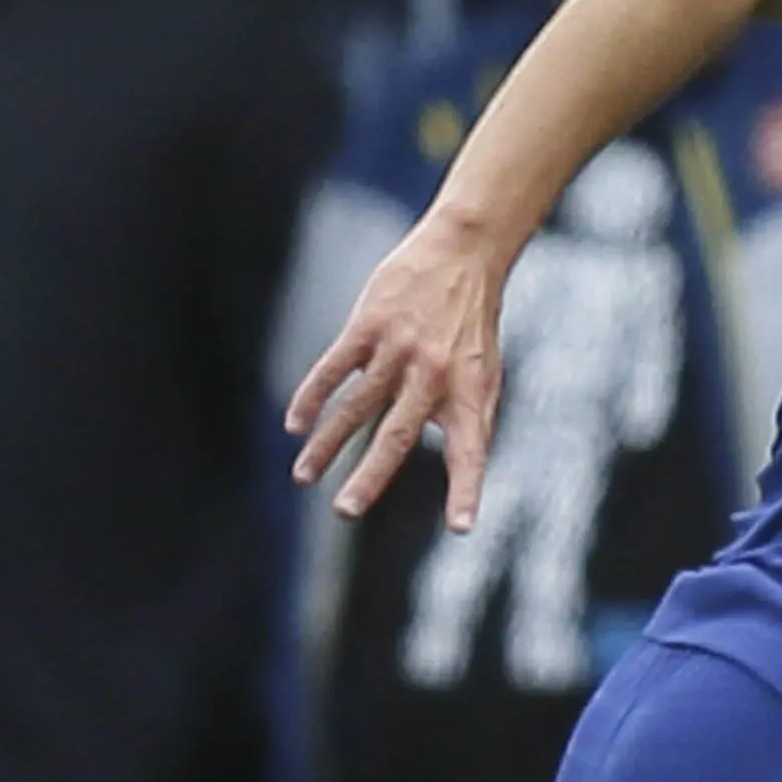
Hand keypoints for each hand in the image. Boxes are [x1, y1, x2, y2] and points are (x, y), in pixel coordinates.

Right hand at [284, 217, 515, 527]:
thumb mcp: (486, 373)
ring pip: (356, 407)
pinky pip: (334, 369)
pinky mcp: (369, 327)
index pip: (471, 451)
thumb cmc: (473, 325)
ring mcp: (399, 350)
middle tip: (345, 511)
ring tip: (303, 478)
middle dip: (370, 476)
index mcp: (471, 392)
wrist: (463, 254)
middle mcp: (435, 375)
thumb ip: (467, 418)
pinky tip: (295, 425)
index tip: (461, 527)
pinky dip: (311, 397)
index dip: (466, 489)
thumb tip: (452, 466)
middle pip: (398, 435)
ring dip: (326, 444)